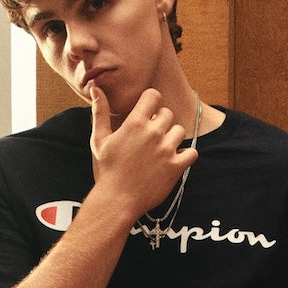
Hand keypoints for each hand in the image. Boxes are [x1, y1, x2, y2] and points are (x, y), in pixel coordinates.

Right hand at [89, 85, 197, 217]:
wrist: (116, 200)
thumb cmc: (106, 170)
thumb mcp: (99, 139)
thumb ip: (100, 112)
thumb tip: (95, 88)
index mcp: (135, 123)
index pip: (153, 96)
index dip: (151, 102)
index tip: (146, 114)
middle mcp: (153, 133)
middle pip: (167, 114)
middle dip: (160, 122)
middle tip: (150, 138)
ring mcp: (166, 150)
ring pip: (180, 132)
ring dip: (172, 138)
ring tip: (159, 151)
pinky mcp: (176, 167)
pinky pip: (192, 153)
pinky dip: (185, 156)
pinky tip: (173, 161)